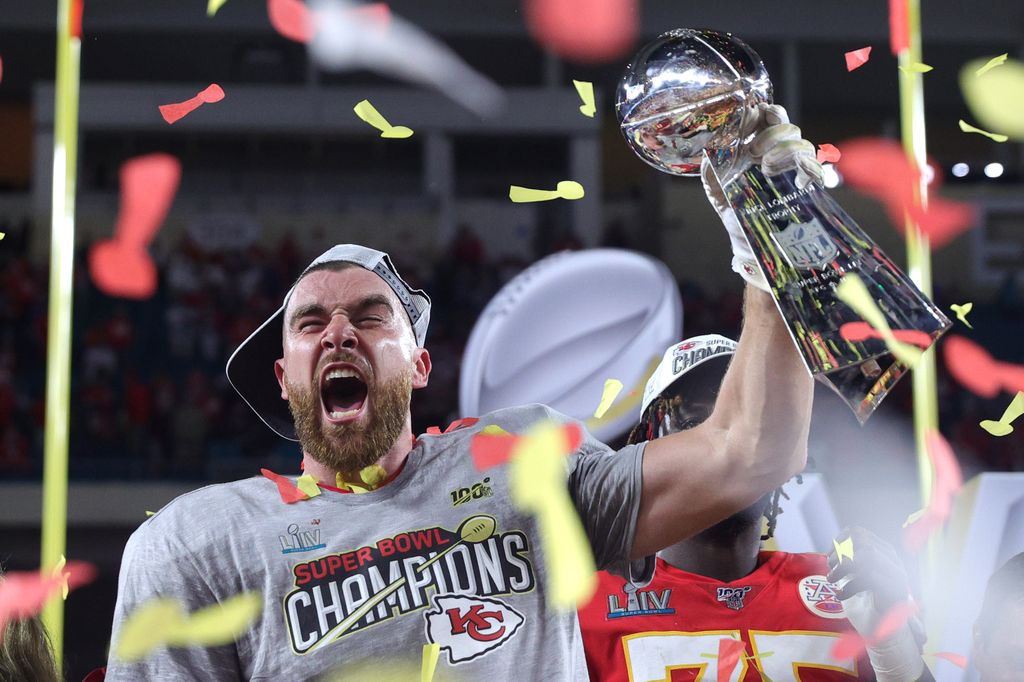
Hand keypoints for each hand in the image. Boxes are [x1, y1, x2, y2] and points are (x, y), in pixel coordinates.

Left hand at [700, 103, 823, 291]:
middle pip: (785, 125)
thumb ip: (712, 169)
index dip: (759, 112)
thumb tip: (709, 149)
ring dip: (784, 150)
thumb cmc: (735, 212)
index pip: (765, 117)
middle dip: (771, 132)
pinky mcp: (806, 185)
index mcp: (756, 148)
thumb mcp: (717, 189)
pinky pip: (814, 168)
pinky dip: (806, 168)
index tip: (748, 118)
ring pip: (801, 142)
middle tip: (754, 151)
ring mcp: (793, 168)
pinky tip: (791, 179)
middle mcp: (777, 154)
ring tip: (767, 168)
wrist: (750, 244)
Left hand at [827, 526, 926, 681]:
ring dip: (843, 567)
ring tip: (833, 582)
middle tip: (831, 571)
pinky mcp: (894, 592)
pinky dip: (849, 586)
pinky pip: (869, 576)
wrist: (887, 637)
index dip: (836, 541)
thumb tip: (834, 547)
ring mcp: (897, 577)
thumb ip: (850, 561)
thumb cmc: (868, 606)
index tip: (829, 558)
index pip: (856, 531)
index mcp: (884, 555)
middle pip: (860, 540)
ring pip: (866, 555)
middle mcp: (893, 562)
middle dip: (838, 554)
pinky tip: (841, 597)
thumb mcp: (855, 578)